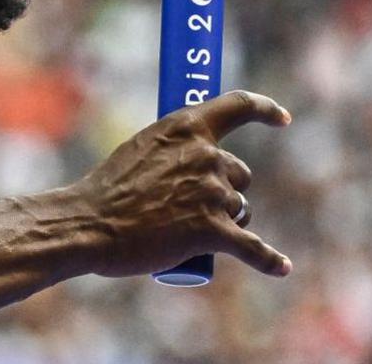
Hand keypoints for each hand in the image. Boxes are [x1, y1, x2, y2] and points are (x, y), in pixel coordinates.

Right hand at [73, 90, 292, 278]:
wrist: (89, 225)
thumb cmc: (106, 189)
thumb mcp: (140, 149)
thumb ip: (173, 151)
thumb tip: (197, 166)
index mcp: (186, 126)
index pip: (239, 105)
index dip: (266, 110)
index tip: (282, 119)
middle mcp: (205, 154)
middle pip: (239, 173)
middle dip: (224, 190)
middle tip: (192, 208)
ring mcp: (211, 193)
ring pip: (240, 208)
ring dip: (226, 221)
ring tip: (189, 233)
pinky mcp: (212, 231)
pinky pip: (252, 248)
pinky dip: (268, 259)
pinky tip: (281, 266)